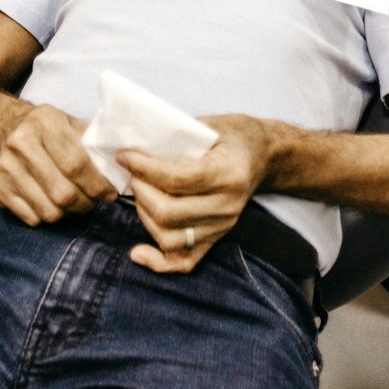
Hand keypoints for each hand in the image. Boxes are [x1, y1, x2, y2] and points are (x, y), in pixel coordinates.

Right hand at [0, 103, 116, 225]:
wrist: (4, 127)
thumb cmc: (47, 129)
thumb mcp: (70, 124)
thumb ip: (92, 145)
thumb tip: (119, 172)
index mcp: (45, 121)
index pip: (76, 163)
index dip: (97, 184)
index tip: (109, 194)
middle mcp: (21, 143)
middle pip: (63, 193)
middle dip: (86, 203)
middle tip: (94, 201)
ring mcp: (6, 166)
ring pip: (49, 211)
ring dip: (68, 213)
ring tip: (75, 201)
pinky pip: (32, 218)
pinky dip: (47, 216)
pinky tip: (52, 201)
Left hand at [118, 115, 272, 273]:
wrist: (263, 155)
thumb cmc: (233, 136)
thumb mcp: (209, 126)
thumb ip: (177, 138)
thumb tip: (136, 146)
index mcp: (229, 173)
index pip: (176, 178)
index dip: (143, 168)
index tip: (124, 156)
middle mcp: (227, 205)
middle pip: (169, 213)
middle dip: (140, 192)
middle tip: (133, 174)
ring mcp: (222, 226)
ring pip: (170, 238)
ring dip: (144, 217)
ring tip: (140, 195)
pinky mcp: (216, 239)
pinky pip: (183, 262)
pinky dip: (157, 262)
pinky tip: (138, 252)